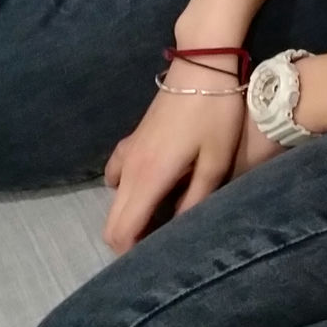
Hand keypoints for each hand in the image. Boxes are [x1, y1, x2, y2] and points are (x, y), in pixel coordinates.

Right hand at [101, 53, 276, 250]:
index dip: (131, 256)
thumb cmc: (215, 114)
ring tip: (161, 219)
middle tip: (163, 246)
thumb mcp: (215, 162)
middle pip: (111, 222)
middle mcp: (130, 168)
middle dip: (129, 241)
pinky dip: (128, 189)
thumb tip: (177, 232)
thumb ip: (195, 202)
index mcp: (148, 177)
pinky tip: (155, 186)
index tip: (155, 262)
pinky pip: (118, 174)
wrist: (203, 64)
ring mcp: (128, 150)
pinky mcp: (134, 138)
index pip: (121, 232)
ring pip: (114, 200)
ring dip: (130, 215)